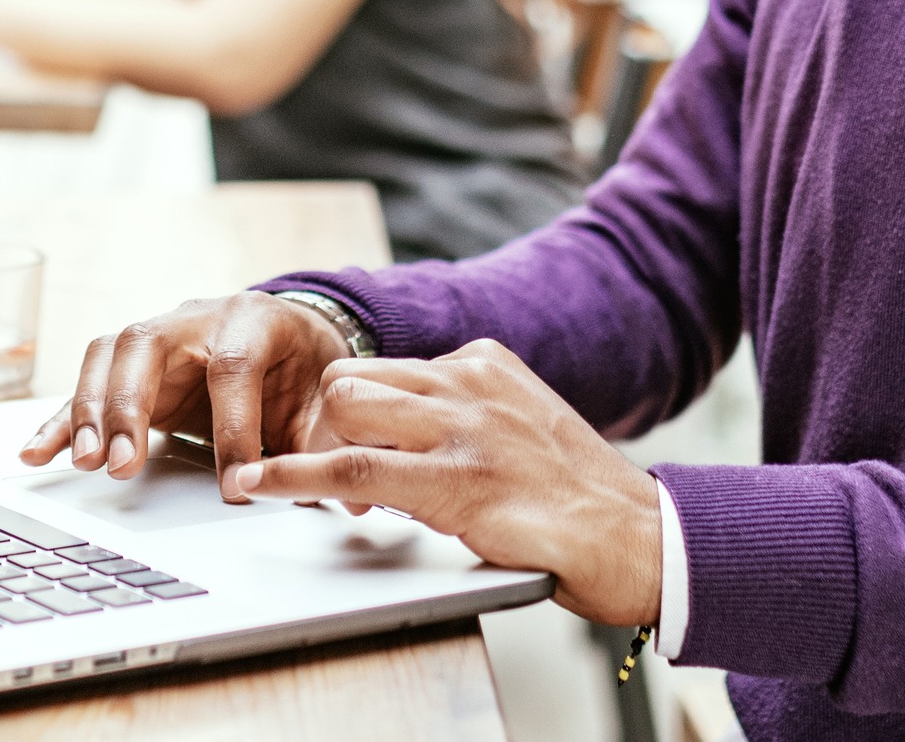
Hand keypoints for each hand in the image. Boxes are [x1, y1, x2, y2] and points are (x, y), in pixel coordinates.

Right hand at [18, 292, 354, 498]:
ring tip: (85, 464)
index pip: (233, 366)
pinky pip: (85, 387)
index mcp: (254, 318)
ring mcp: (157, 337)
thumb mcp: (329, 400)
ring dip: (90, 412)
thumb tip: (349, 492)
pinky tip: (36, 454)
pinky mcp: (130, 368)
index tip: (235, 484)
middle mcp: (196, 318)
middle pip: (146, 345)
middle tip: (122, 464)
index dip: (233, 426)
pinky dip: (60, 421)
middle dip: (129, 406)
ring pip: (108, 356)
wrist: (294, 336)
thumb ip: (331, 441)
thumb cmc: (307, 370)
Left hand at [235, 340, 664, 626]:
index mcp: (484, 364)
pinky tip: (259, 483)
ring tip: (302, 488)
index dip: (352, 415)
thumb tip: (400, 438)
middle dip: (326, 428)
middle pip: (351, 380)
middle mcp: (471, 384)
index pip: (384, 368)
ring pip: (345, 411)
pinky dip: (293, 475)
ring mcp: (464, 430)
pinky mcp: (459, 483)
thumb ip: (463, 419)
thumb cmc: (579, 499)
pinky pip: (353, 470)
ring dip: (316, 451)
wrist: (644, 541)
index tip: (337, 446)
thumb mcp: (519, 431)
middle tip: (330, 477)